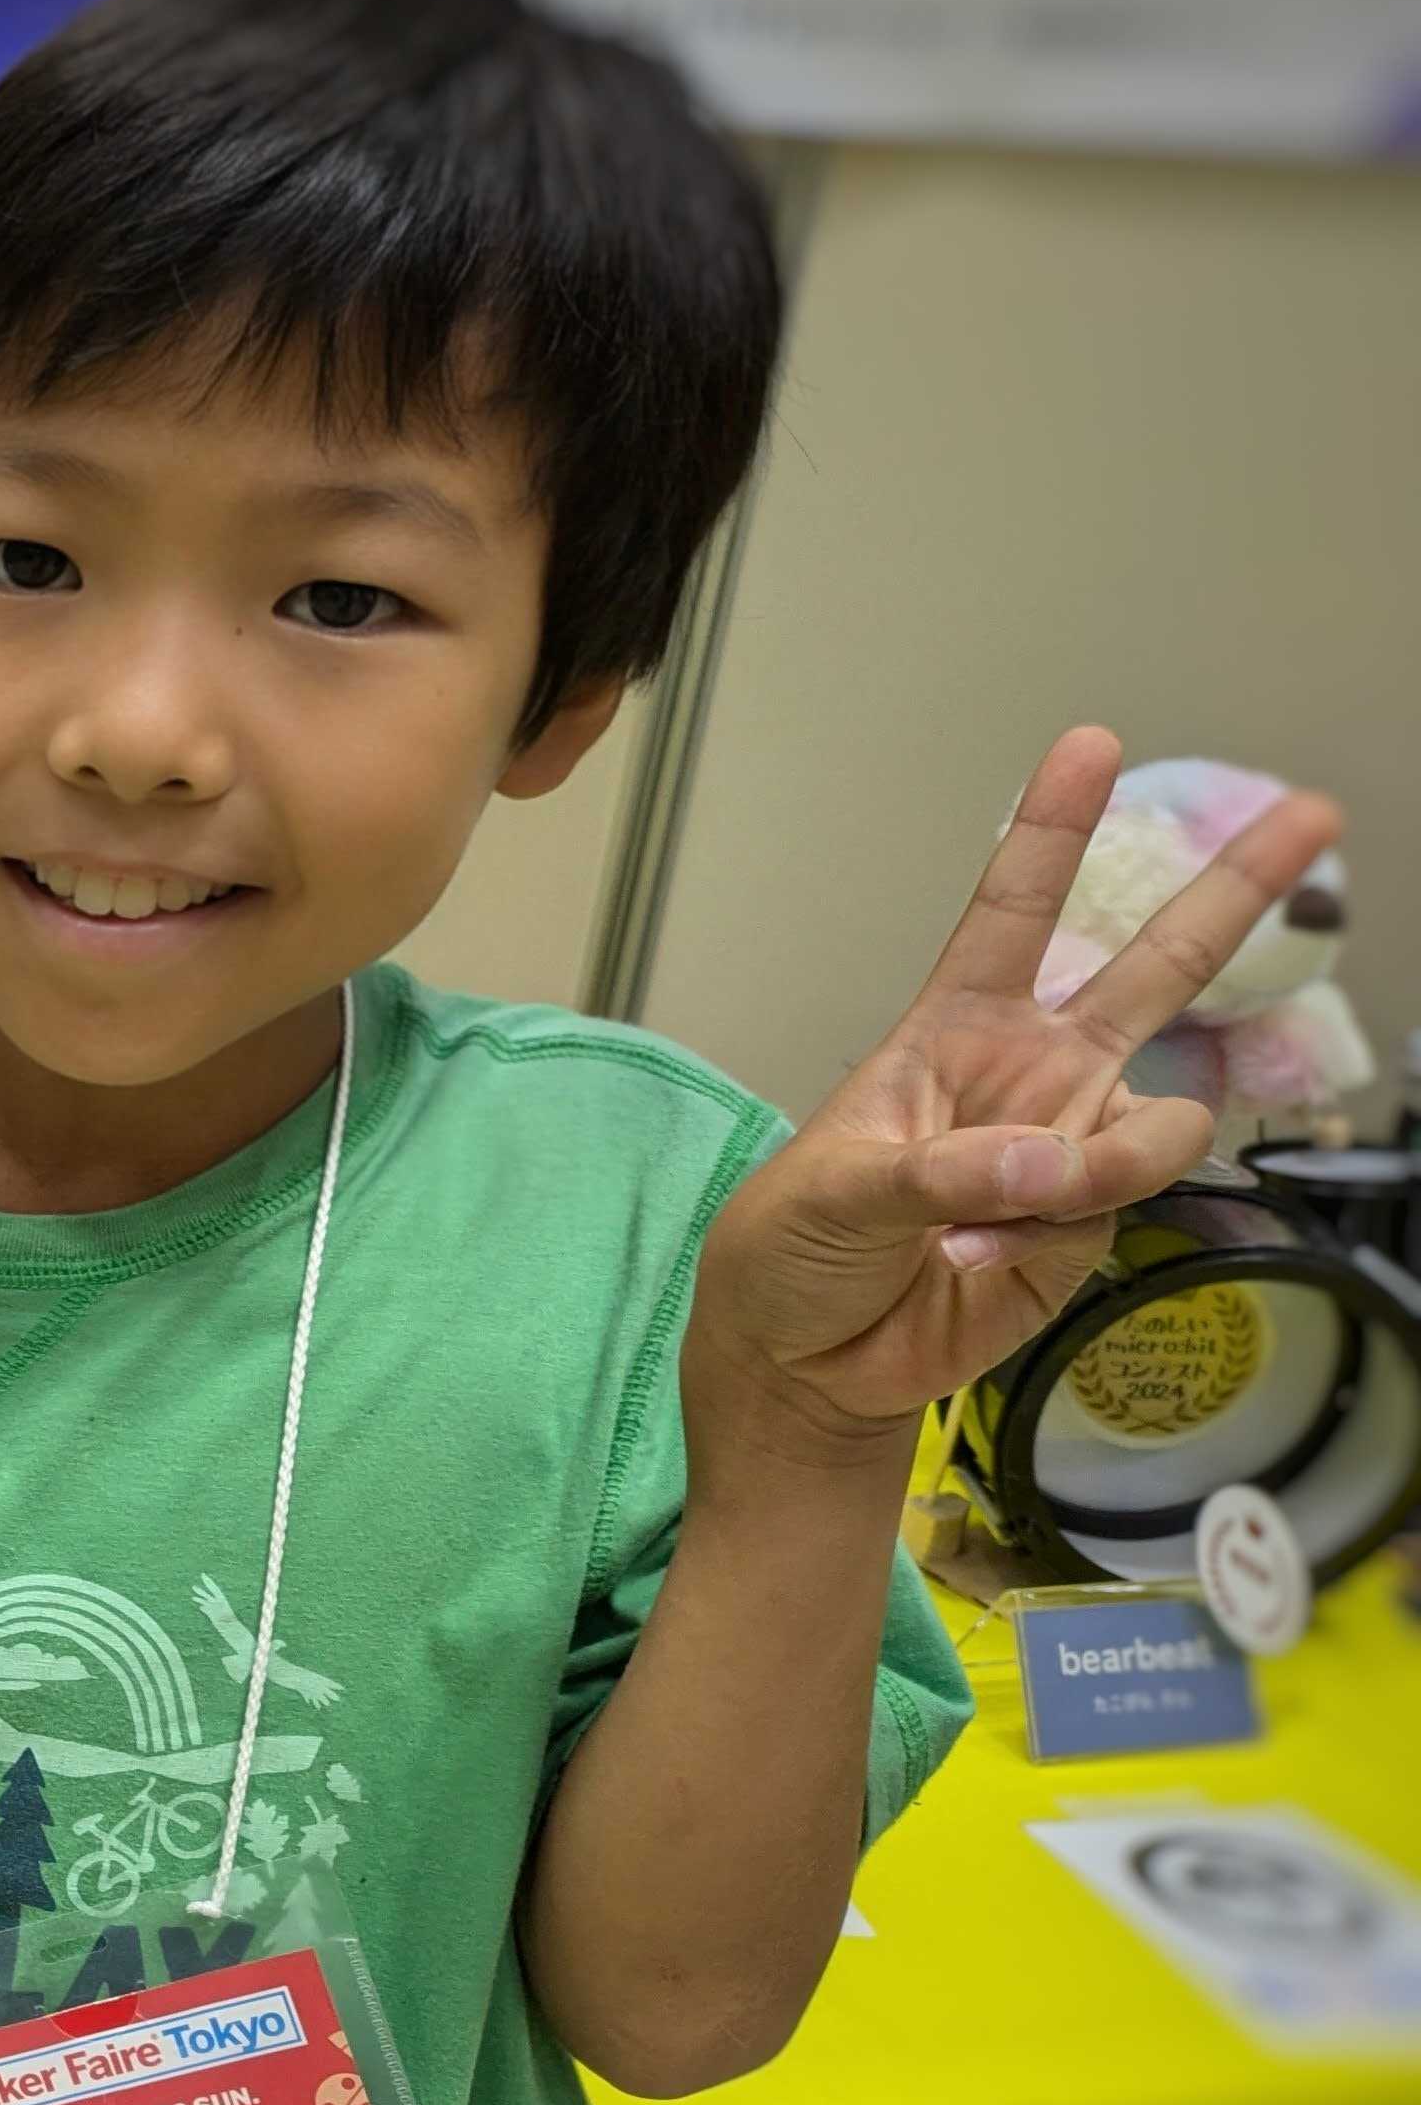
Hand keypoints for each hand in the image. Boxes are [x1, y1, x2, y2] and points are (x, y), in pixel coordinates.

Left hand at [692, 725, 1341, 1455]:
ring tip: (992, 1215)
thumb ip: (948, 1171)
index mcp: (953, 1030)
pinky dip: (1051, 1234)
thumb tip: (1057, 1163)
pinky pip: (1114, 1207)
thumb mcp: (834, 1192)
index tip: (1091, 745)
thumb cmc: (792, 1250)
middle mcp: (1032, 1073)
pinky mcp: (1088, 1225)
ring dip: (1093, 1165)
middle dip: (1233, 890)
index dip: (1049, 831)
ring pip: (1155, 1122)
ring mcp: (1071, 1147)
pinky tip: (979, 1258)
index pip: (1012, 913)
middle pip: (1154, 968)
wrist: (804, 1359)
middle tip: (1313, 812)